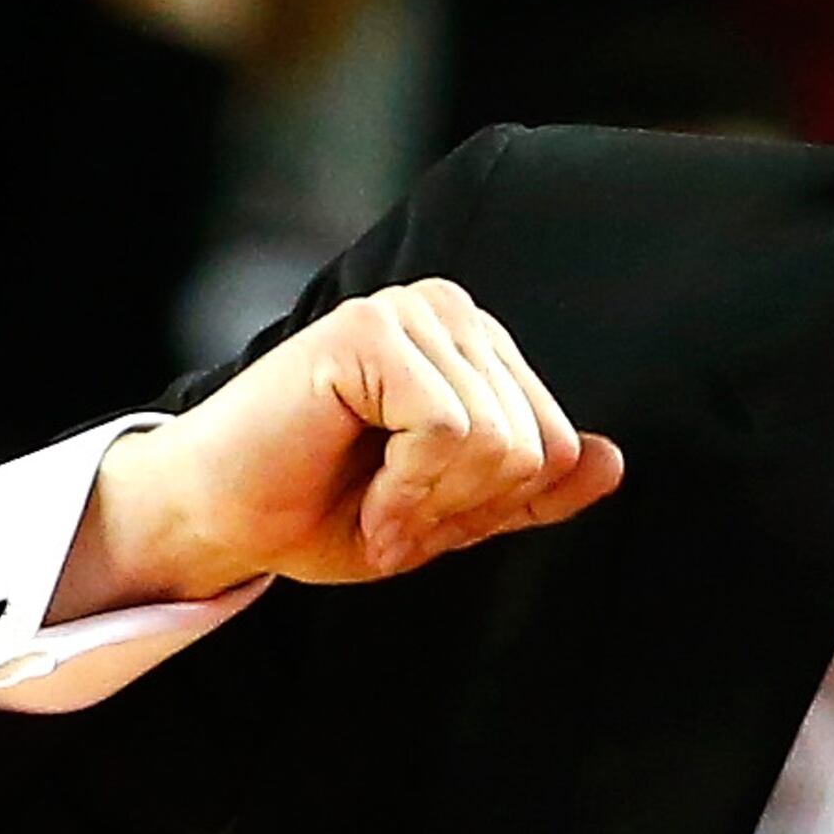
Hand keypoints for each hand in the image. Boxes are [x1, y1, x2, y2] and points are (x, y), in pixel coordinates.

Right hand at [65, 279, 624, 610]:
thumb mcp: (451, 514)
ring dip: (428, 503)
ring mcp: (408, 312)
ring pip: (497, 441)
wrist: (222, 521)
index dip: (492, 506)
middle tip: (389, 512)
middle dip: (460, 508)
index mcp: (475, 345)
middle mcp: (450, 312)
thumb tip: (612, 461)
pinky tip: (361, 488)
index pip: (557, 445)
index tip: (418, 512)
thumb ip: (531, 491)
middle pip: (534, 446)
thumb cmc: (322, 509)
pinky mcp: (368, 331)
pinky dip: (406, 487)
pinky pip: (450, 431)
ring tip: (373, 500)